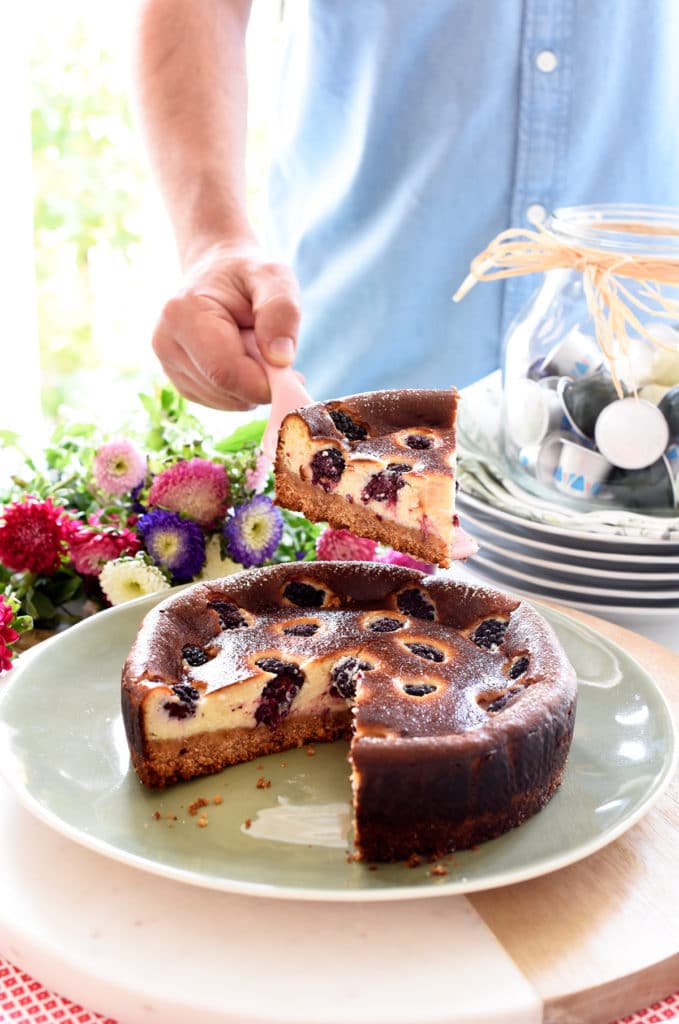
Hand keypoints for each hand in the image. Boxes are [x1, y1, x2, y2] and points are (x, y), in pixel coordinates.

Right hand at [151, 242, 300, 409]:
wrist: (218, 272)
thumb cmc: (247, 274)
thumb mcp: (273, 277)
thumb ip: (281, 311)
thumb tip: (281, 359)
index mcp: (183, 314)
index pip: (225, 372)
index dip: (264, 383)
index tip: (293, 375)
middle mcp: (166, 343)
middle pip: (225, 389)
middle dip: (260, 382)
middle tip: (276, 353)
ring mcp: (169, 365)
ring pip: (224, 400)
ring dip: (251, 386)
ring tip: (255, 349)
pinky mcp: (181, 381)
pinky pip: (220, 402)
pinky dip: (241, 391)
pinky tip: (245, 362)